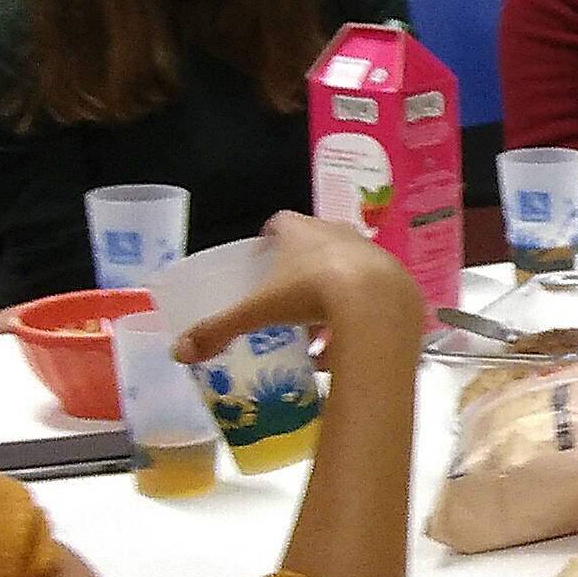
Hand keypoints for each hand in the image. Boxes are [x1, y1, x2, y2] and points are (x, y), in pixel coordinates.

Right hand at [170, 211, 424, 378]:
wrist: (379, 306)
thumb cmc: (311, 294)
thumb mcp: (259, 311)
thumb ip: (219, 329)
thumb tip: (179, 352)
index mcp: (301, 232)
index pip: (279, 224)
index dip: (268, 240)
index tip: (260, 261)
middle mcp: (339, 234)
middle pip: (315, 246)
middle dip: (300, 270)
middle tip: (286, 299)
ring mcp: (372, 254)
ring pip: (347, 271)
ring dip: (333, 295)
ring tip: (318, 328)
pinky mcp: (397, 280)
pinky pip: (373, 298)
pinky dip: (359, 317)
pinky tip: (348, 347)